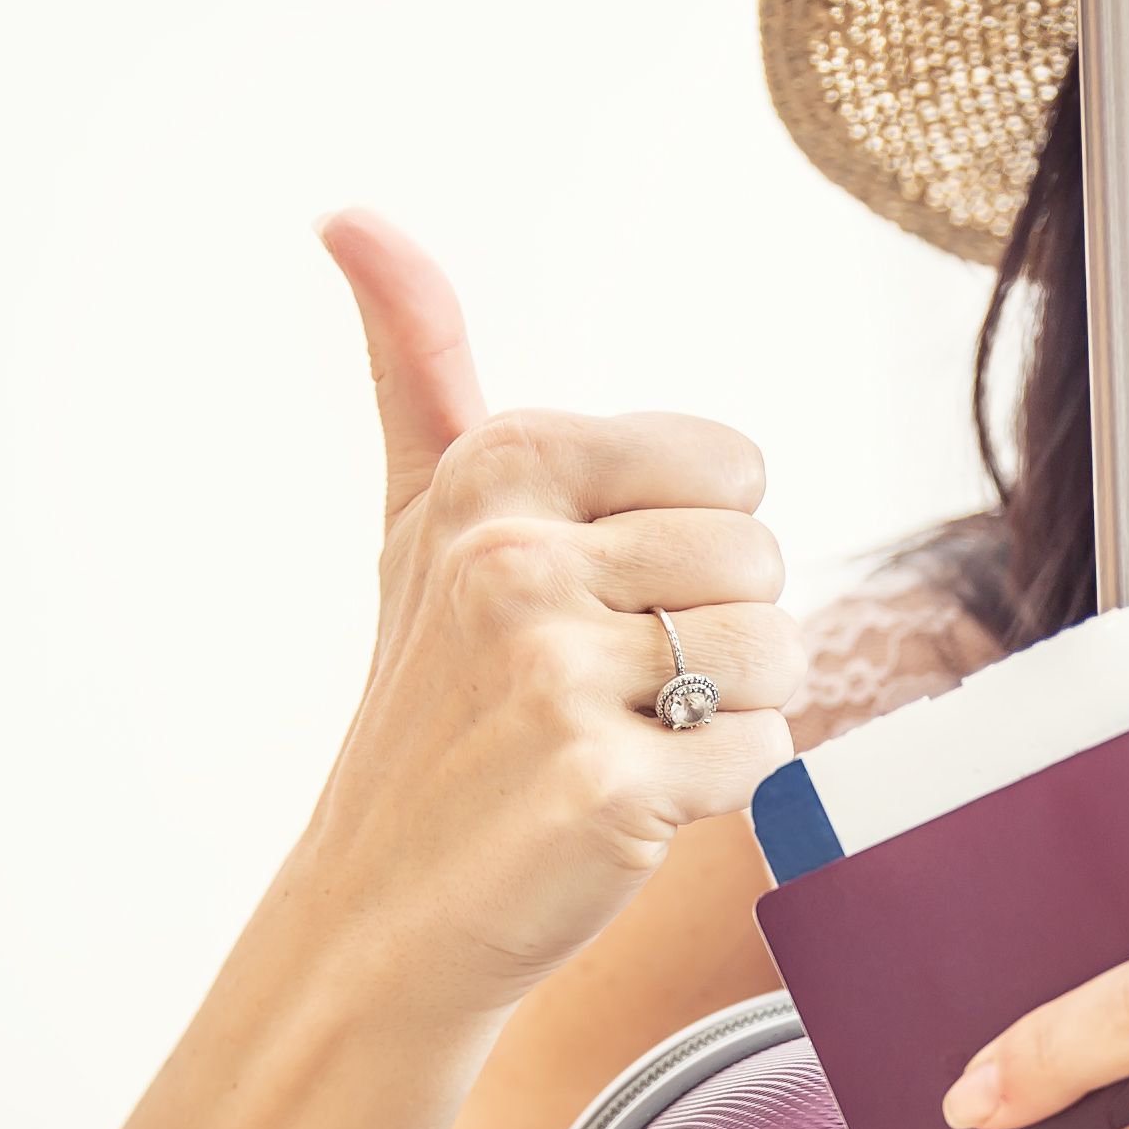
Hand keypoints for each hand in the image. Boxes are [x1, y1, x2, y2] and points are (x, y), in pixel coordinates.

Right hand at [278, 211, 799, 1022]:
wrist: (381, 914)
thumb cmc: (429, 707)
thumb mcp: (418, 519)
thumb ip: (415, 360)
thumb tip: (350, 213)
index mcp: (495, 470)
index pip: (729, 463)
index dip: (692, 537)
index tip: (596, 592)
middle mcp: (516, 559)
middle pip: (762, 555)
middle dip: (714, 629)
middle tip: (608, 686)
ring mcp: (555, 677)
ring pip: (779, 651)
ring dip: (726, 711)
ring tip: (619, 739)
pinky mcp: (606, 789)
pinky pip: (767, 755)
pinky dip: (717, 793)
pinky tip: (626, 807)